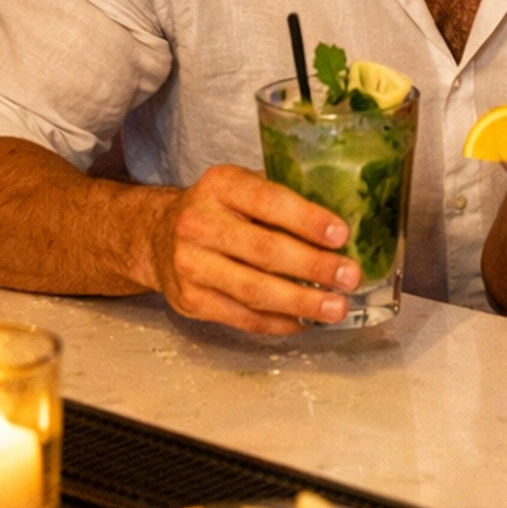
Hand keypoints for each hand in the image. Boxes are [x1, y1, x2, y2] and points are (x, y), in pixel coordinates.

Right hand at [145, 164, 364, 336]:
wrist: (157, 236)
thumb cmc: (218, 210)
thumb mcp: (242, 187)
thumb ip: (282, 198)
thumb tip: (345, 223)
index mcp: (220, 185)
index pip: (269, 201)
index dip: (307, 219)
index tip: (342, 235)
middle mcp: (199, 223)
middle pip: (264, 250)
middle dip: (314, 266)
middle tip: (349, 276)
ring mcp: (191, 265)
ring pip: (254, 290)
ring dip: (301, 302)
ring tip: (336, 308)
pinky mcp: (190, 301)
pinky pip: (242, 317)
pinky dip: (278, 322)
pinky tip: (304, 321)